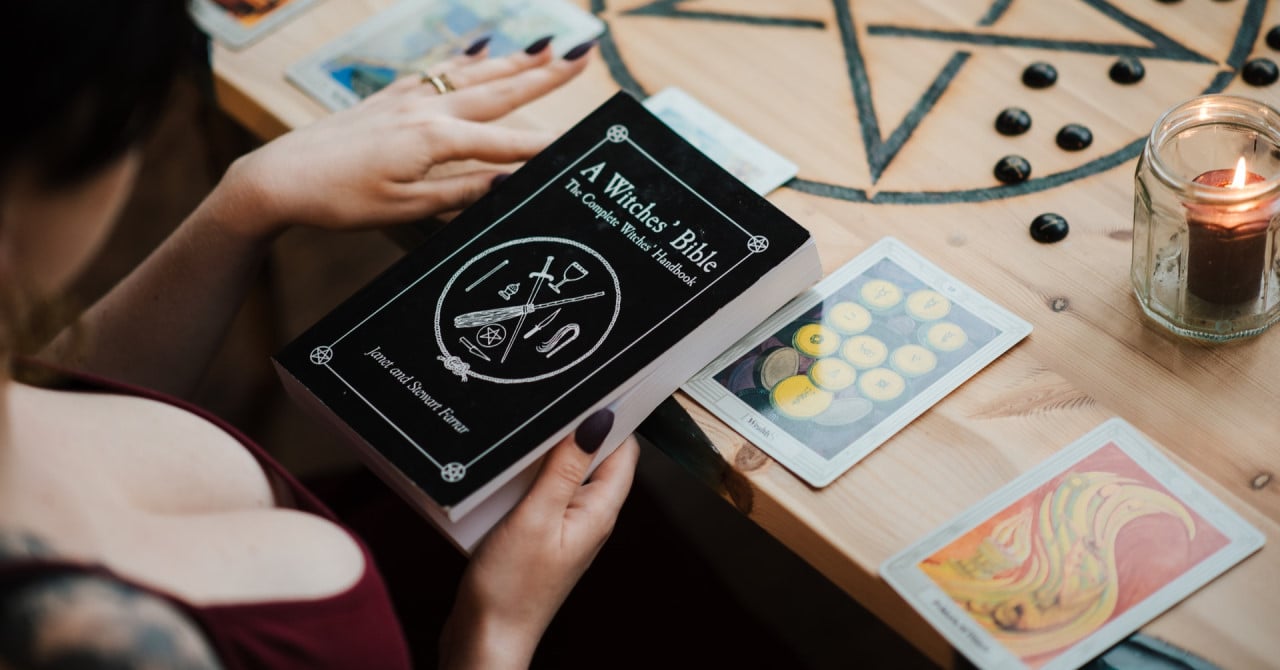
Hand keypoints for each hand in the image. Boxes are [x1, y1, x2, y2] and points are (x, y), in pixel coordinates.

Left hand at [213, 38, 595, 238]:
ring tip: (548, 48)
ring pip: (471, 74)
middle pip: (498, 90)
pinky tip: (481, 50)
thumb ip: (459, 193)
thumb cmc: (338, 200)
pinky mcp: (389, 98)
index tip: (580, 142)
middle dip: (545, 75)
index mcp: (433, 140)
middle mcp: (425, 109)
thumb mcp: (403, 207)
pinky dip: (466, 60)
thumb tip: (505, 182)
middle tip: (584, 56)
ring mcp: (406, 98)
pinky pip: (439, 72)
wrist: (279, 177)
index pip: (504, 143)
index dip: (544, 145)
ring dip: (513, 61)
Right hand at [440, 409, 638, 669]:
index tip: (595, 383)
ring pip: (562, 473)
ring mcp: (563, 527)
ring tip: (523, 431)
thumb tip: (598, 420)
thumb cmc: (511, 590)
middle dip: (573, 428)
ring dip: (544, 454)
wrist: (485, 641)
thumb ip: (565, 468)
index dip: (612, 414)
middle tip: (551, 400)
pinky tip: (504, 470)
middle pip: (592, 457)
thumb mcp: (536, 517)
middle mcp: (587, 517)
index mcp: (598, 511)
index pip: (622, 449)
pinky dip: (525, 477)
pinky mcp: (538, 536)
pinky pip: (539, 493)